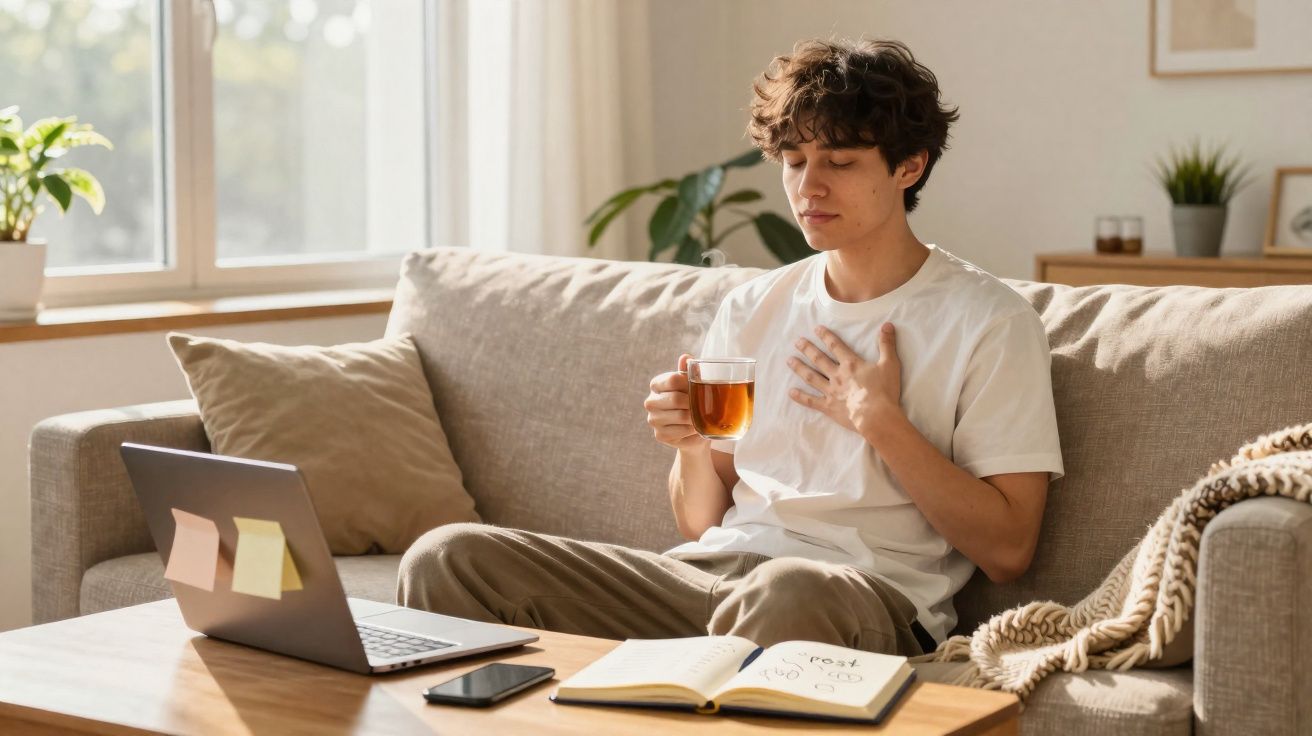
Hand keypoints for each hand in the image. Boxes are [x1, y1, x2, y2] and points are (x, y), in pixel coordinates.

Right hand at [645, 354, 711, 452]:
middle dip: (694, 402)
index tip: (700, 387)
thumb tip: (686, 356)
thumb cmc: (692, 402)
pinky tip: (697, 428)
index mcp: (656, 384)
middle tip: (706, 405)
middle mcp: (650, 402)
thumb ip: (689, 371)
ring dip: (696, 417)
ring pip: (680, 416)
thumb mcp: (692, 385)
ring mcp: (653, 420)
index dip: (690, 383)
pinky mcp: (660, 435)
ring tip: (704, 416)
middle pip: (675, 399)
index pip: (673, 379)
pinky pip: (682, 431)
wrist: (693, 430)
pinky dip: (694, 430)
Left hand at [787, 323, 902, 434]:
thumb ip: (887, 344)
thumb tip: (887, 325)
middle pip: (819, 359)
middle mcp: (837, 375)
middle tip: (797, 342)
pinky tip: (791, 392)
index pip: (836, 346)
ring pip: (811, 377)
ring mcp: (831, 392)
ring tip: (789, 360)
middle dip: (807, 349)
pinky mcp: (828, 407)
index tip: (816, 329)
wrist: (876, 417)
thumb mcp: (890, 364)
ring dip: (800, 368)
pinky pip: (811, 401)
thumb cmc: (884, 391)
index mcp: (851, 364)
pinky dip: (800, 397)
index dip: (826, 336)